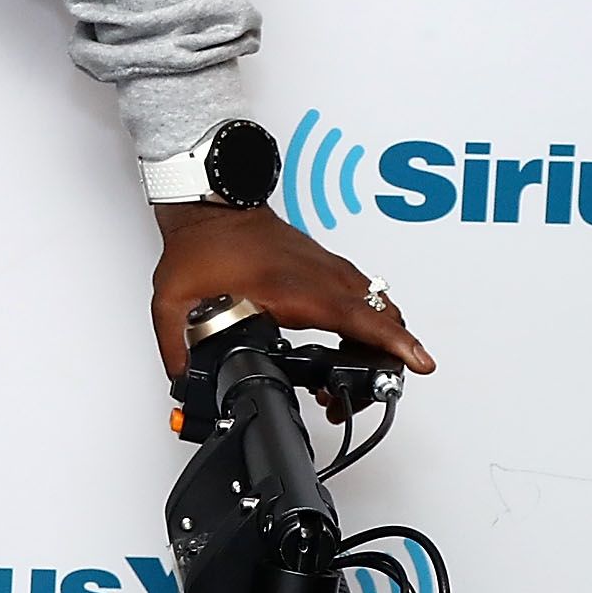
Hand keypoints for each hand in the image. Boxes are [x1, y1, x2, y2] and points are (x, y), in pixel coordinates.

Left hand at [150, 203, 435, 381]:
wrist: (209, 204)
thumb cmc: (200, 243)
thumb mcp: (174, 298)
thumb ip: (174, 343)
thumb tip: (182, 378)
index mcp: (289, 287)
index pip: (354, 316)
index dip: (390, 341)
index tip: (417, 361)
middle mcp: (319, 276)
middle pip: (379, 317)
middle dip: (389, 356)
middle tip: (372, 388)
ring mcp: (327, 268)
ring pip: (377, 304)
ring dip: (384, 337)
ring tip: (364, 374)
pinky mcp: (326, 266)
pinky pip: (365, 294)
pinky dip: (374, 318)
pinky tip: (362, 338)